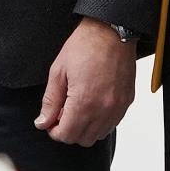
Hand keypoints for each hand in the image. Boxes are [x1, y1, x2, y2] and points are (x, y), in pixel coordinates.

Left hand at [35, 18, 133, 145]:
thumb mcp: (58, 71)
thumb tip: (43, 122)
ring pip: (98, 135)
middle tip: (62, 113)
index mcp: (84, 102)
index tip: (50, 122)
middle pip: (82, 139)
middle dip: (69, 130)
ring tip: (77, 108)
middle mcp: (103, 109)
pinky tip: (92, 105)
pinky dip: (100, 122)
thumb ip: (50, 101)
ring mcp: (117, 107)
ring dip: (85, 128)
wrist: (111, 31)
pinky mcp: (127, 102)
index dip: (54, 131)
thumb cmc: (84, 46)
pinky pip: (112, 124)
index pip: (67, 135)